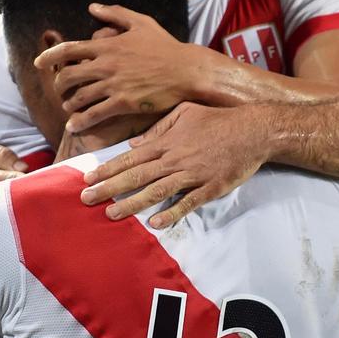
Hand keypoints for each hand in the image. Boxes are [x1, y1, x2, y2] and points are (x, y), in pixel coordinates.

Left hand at [33, 4, 213, 132]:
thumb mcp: (141, 22)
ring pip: (78, 97)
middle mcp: (106, 65)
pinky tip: (74, 126)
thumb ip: (115, 13)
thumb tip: (93, 7)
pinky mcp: (123, 103)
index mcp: (107, 45)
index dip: (49, 56)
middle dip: (58, 84)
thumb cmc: (165, 46)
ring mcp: (114, 85)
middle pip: (68, 76)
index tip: (38, 63)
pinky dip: (80, 121)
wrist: (186, 71)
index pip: (69, 49)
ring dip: (68, 104)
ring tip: (68, 107)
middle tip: (59, 89)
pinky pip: (94, 114)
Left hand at [79, 102, 271, 227]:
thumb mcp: (184, 113)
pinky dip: (172, 213)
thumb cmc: (217, 119)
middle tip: (86, 198)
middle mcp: (174, 159)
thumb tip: (134, 144)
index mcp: (166, 143)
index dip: (107, 169)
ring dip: (132, 203)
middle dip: (109, 188)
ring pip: (157, 191)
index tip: (87, 179)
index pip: (130, 159)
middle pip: (136, 176)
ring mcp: (192, 174)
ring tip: (111, 213)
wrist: (252, 130)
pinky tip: (156, 224)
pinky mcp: (210, 187)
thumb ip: (158, 129)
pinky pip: (188, 203)